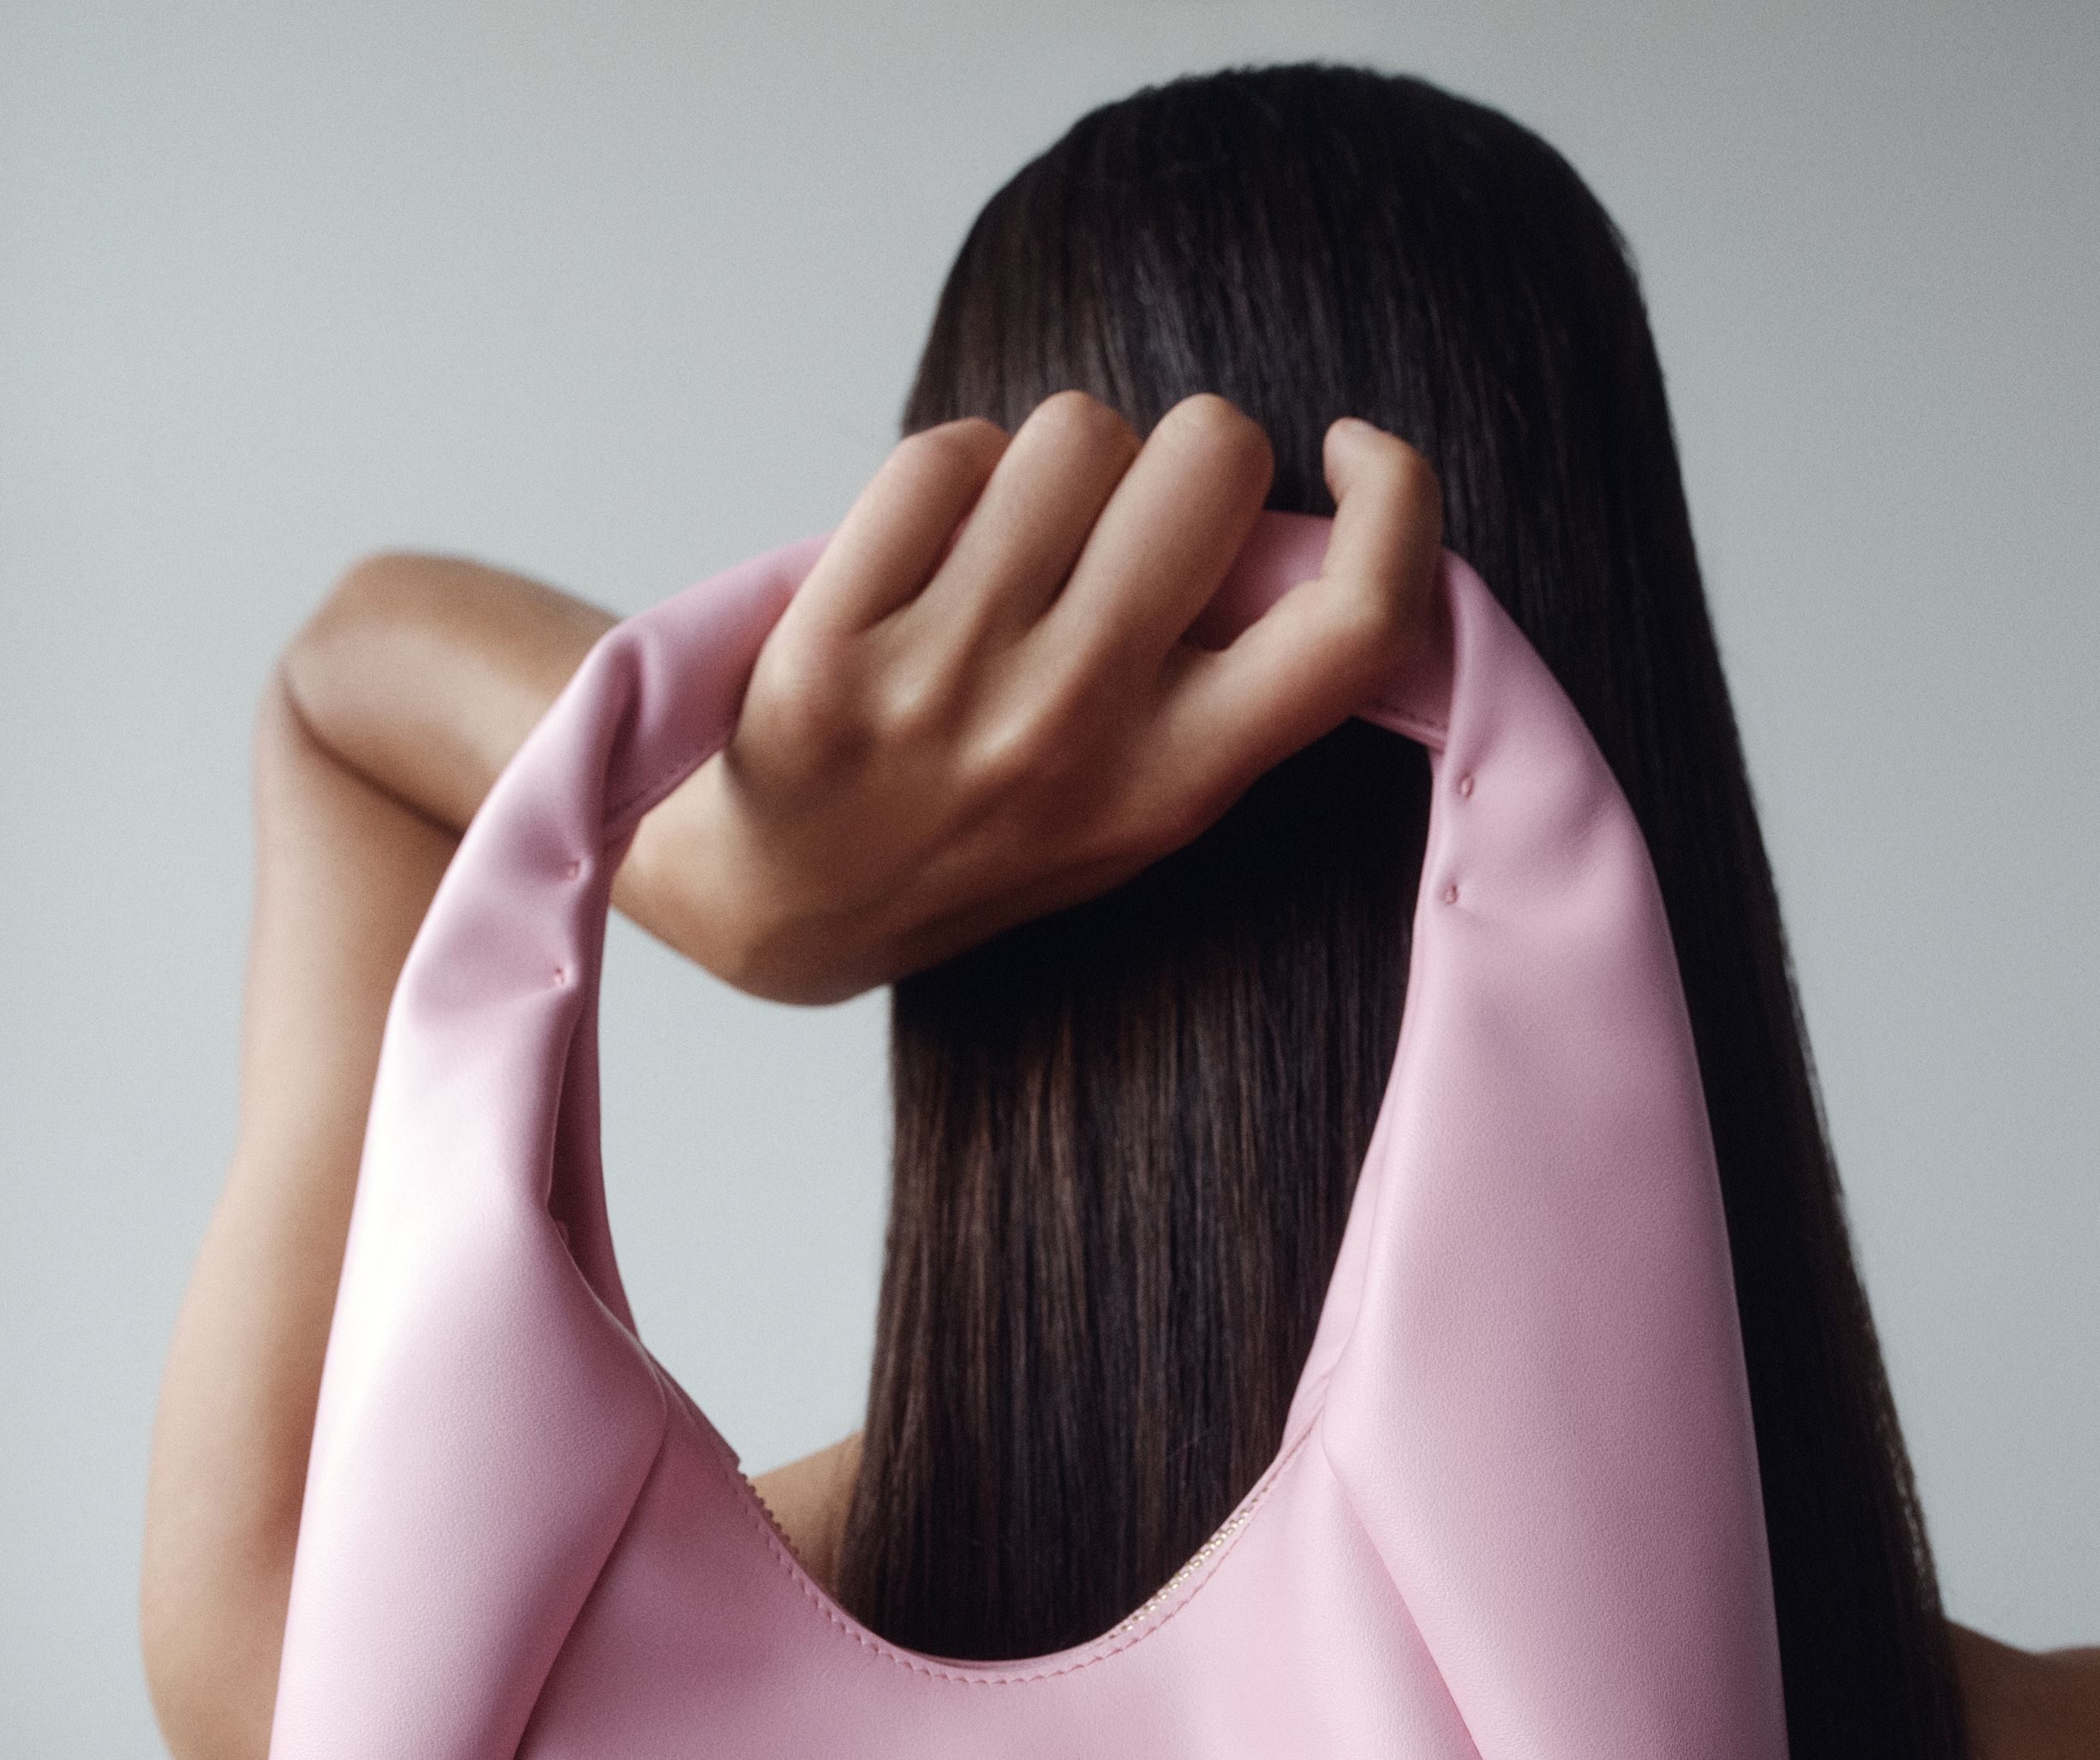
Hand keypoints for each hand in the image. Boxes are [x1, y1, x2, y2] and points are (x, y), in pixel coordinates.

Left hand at [620, 392, 1441, 1004]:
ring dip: (1054, 464)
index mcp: (1173, 784)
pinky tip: (923, 555)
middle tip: (1126, 529)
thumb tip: (1308, 525)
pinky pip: (943, 455)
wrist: (782, 909)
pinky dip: (945, 477)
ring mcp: (950, 682)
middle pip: (1212, 453)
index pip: (1358, 619)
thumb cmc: (978, 834)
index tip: (1352, 453)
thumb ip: (1229, 688)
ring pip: (1077, 431)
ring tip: (1009, 554)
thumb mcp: (1134, 806)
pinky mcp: (834, 643)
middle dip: (1183, 457)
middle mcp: (1073, 728)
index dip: (1397, 500)